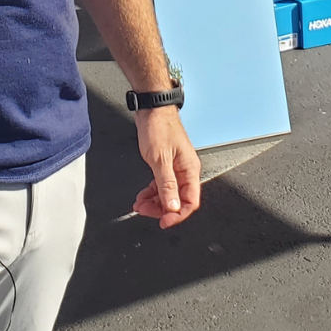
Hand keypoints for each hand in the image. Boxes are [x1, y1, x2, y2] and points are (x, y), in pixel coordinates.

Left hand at [132, 105, 201, 228]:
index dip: (177, 215)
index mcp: (189, 169)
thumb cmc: (159, 127)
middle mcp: (185, 170)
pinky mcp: (166, 164)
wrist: (151, 109)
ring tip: (140, 204)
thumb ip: (166, 185)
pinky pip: (161, 185)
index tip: (163, 222)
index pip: (190, 202)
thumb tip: (172, 207)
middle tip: (144, 211)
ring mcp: (175, 168)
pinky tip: (142, 196)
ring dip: (154, 202)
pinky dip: (151, 193)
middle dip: (161, 209)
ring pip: (168, 194)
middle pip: (178, 201)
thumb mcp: (160, 159)